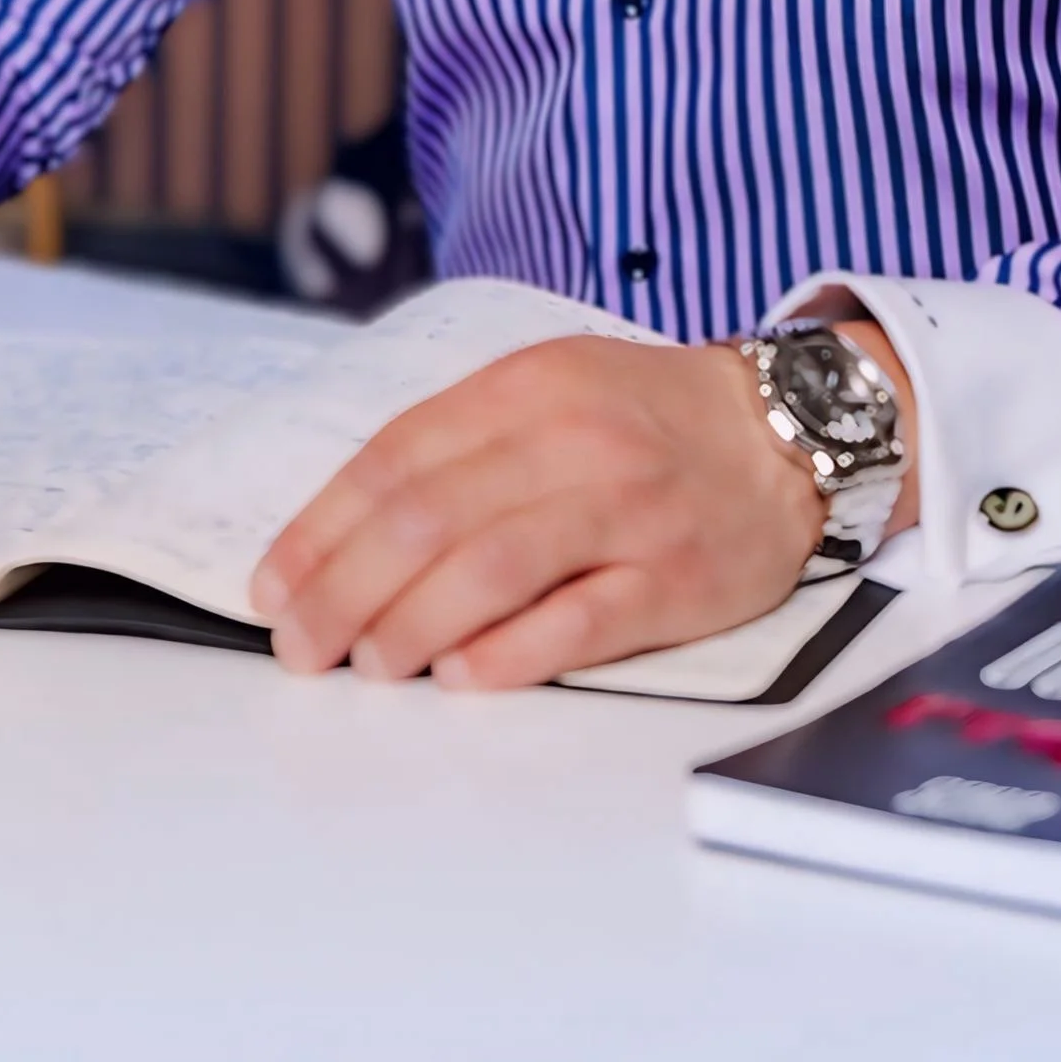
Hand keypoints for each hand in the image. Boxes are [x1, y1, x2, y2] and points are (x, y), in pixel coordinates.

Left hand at [249, 328, 893, 691]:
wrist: (786, 431)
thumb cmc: (645, 420)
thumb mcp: (548, 390)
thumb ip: (461, 445)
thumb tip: (350, 533)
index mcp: (525, 386)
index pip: (398, 457)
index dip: (324, 528)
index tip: (275, 586)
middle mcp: (571, 440)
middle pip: (431, 516)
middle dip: (346, 589)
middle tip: (302, 646)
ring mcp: (627, 508)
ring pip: (493, 565)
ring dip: (411, 622)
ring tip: (367, 665)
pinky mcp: (675, 577)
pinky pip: (581, 618)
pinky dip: (511, 650)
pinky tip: (460, 675)